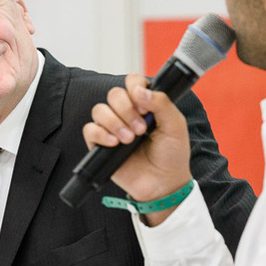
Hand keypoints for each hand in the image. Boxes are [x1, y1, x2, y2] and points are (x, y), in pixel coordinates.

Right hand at [82, 74, 191, 222]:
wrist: (163, 183)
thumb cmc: (171, 155)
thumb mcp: (176, 126)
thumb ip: (162, 103)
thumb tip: (141, 91)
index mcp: (145, 104)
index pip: (132, 81)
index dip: (135, 88)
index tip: (144, 105)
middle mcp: (126, 113)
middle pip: (113, 94)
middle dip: (126, 110)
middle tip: (141, 129)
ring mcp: (111, 128)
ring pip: (99, 110)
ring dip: (115, 123)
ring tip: (129, 139)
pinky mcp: (99, 144)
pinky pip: (89, 129)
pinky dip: (100, 134)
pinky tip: (114, 143)